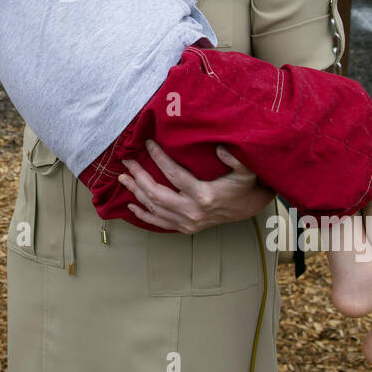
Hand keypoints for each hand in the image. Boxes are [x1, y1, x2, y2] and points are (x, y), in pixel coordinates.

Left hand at [119, 141, 275, 233]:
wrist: (248, 207)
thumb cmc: (244, 185)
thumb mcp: (245, 169)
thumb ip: (235, 158)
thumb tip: (219, 148)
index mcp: (204, 195)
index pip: (173, 174)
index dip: (158, 157)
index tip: (147, 144)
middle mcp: (193, 211)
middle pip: (156, 194)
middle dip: (139, 176)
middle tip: (127, 162)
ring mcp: (188, 222)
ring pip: (154, 208)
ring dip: (136, 193)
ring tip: (123, 178)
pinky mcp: (186, 228)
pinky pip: (159, 223)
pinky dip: (144, 215)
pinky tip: (131, 206)